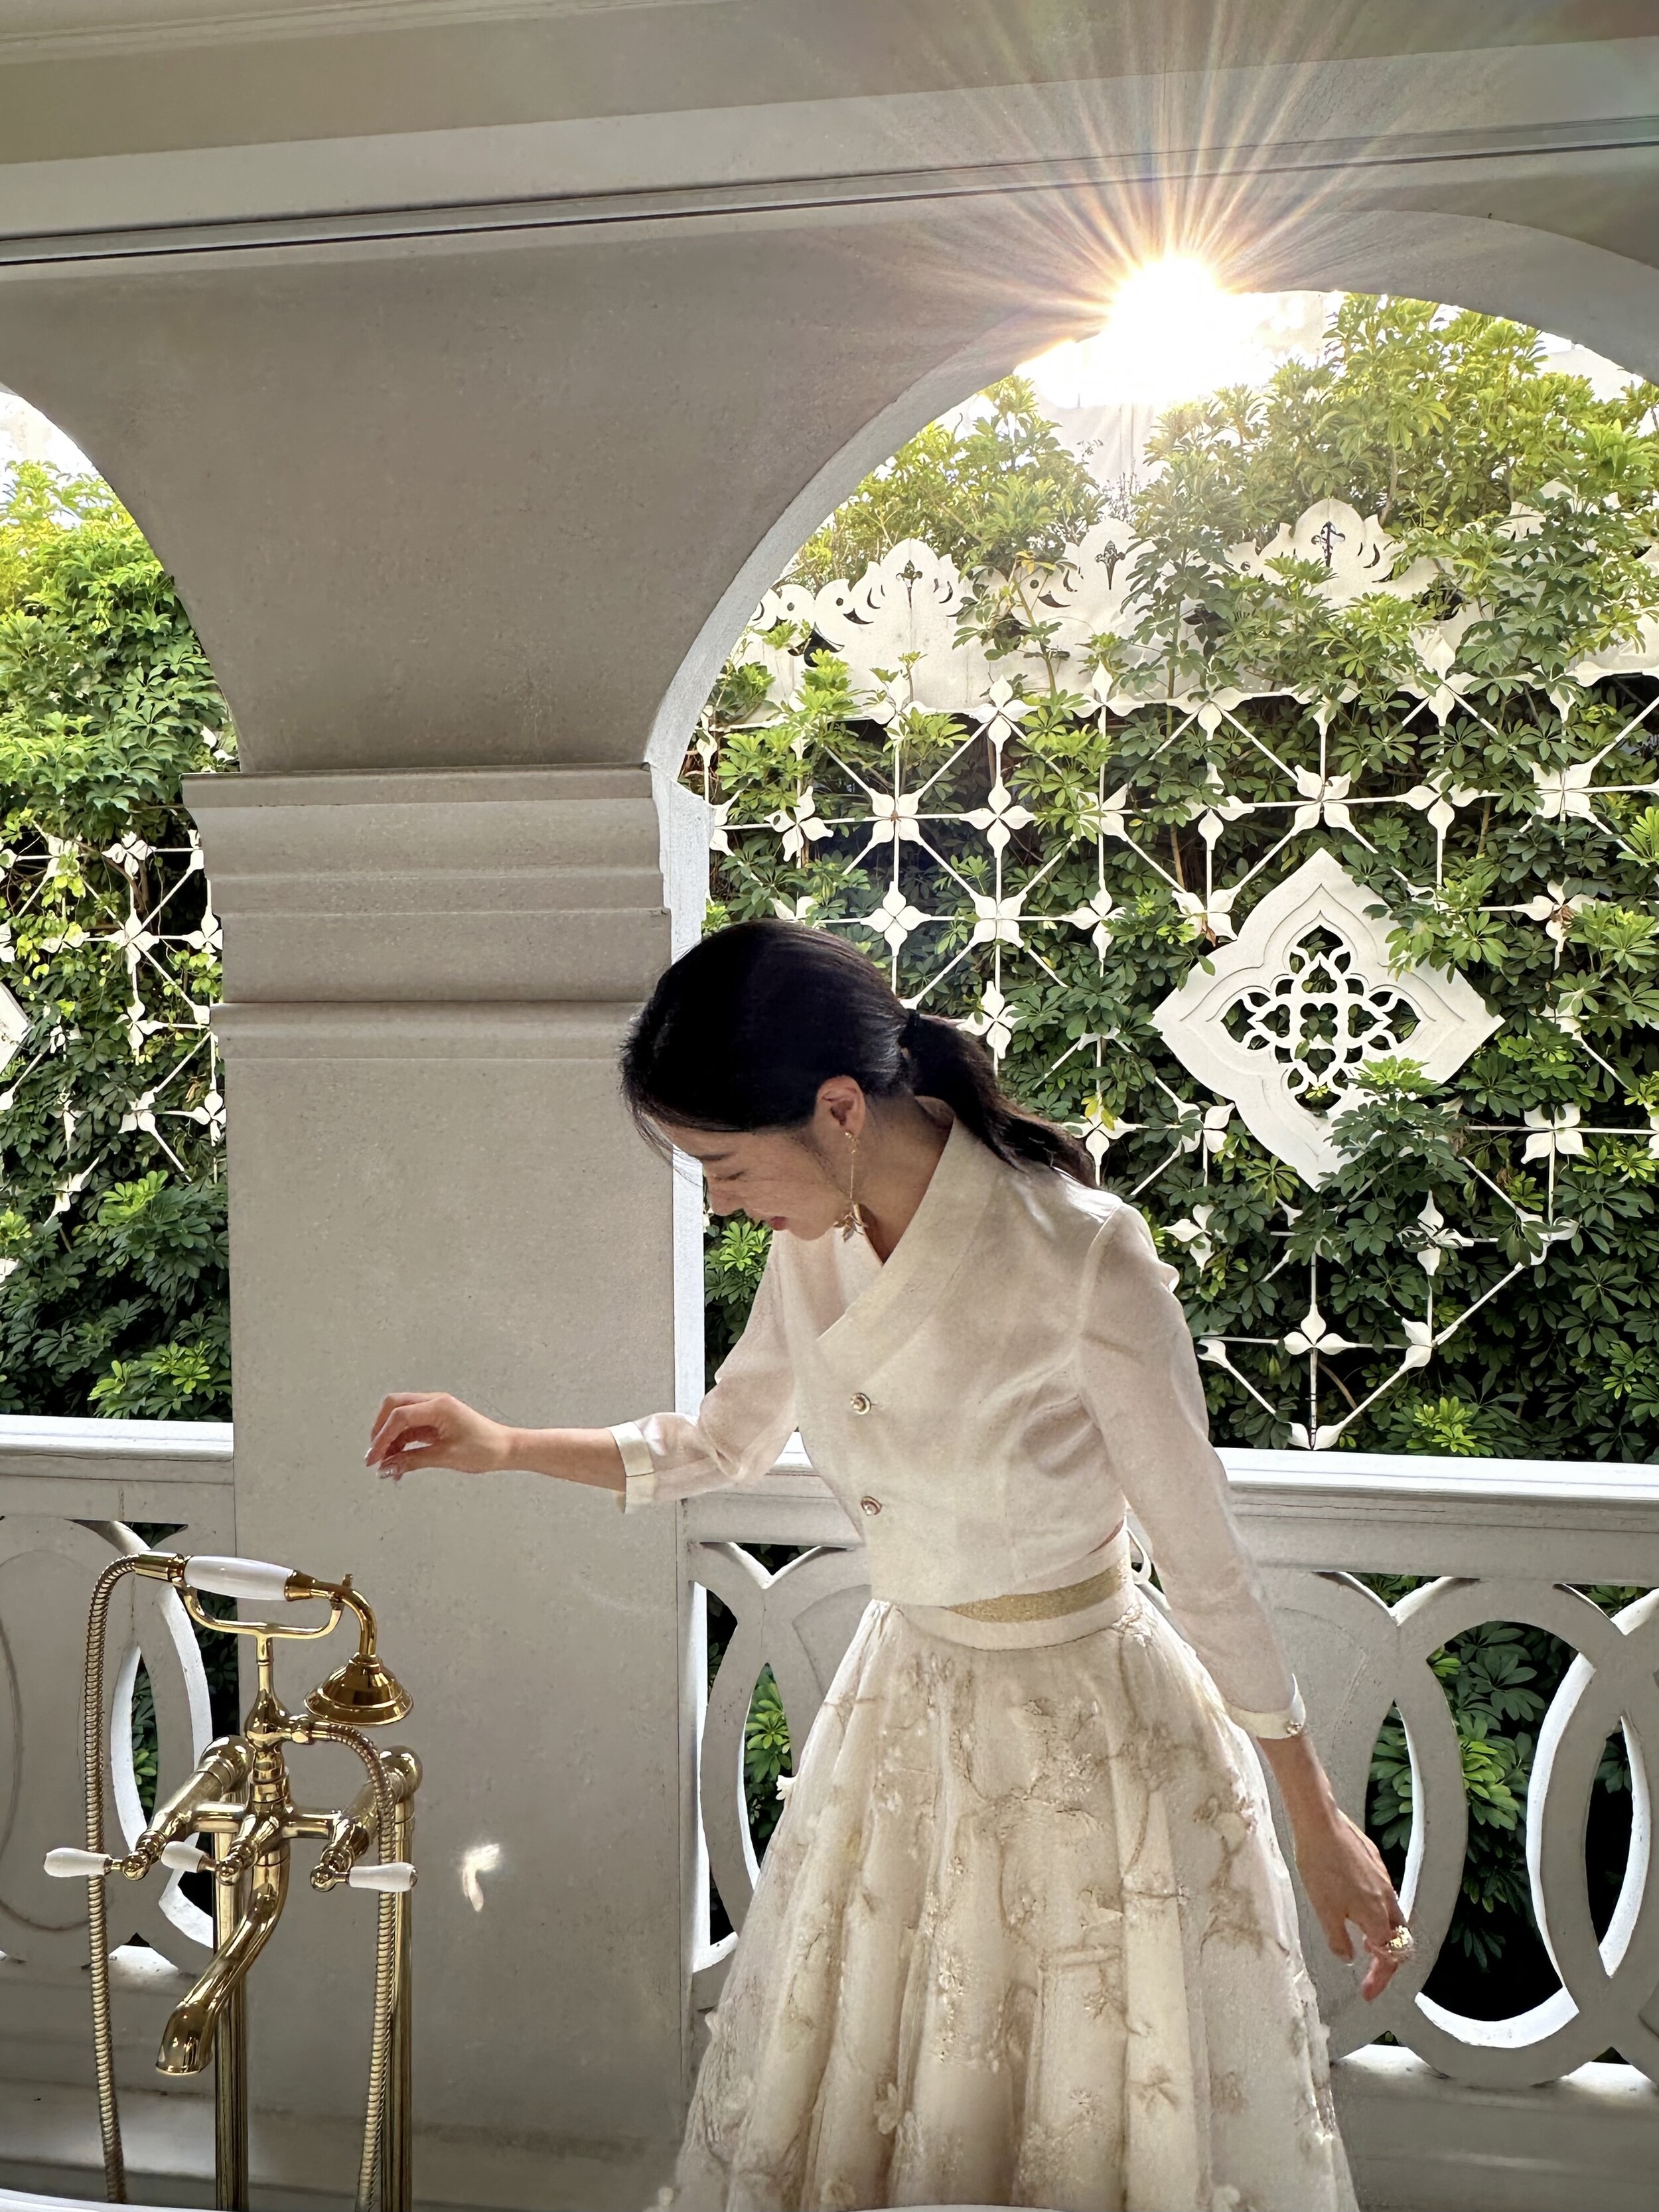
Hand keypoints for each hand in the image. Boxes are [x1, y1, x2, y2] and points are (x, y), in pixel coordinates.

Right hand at [365, 1392, 511, 1480]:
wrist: (506, 1449)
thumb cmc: (484, 1449)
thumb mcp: (445, 1457)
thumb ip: (413, 1460)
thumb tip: (387, 1467)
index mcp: (439, 1407)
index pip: (399, 1416)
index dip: (382, 1437)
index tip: (374, 1458)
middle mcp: (435, 1403)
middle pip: (394, 1408)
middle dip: (381, 1431)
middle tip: (375, 1456)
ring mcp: (435, 1411)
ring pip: (401, 1419)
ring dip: (391, 1440)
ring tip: (387, 1467)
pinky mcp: (436, 1422)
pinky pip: (411, 1429)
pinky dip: (402, 1444)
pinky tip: (399, 1464)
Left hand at [1292, 1803, 1411, 2000]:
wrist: (1319, 1823)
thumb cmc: (1320, 1865)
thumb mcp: (1324, 1911)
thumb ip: (1339, 1940)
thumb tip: (1348, 1956)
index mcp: (1376, 1915)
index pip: (1389, 1958)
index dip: (1380, 1979)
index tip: (1368, 1992)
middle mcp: (1386, 1898)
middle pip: (1399, 1938)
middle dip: (1387, 1958)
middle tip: (1368, 1970)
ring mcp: (1382, 1879)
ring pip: (1393, 1916)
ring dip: (1382, 1935)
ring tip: (1362, 1942)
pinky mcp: (1375, 1863)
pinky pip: (1384, 1896)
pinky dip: (1376, 1912)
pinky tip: (1355, 1908)